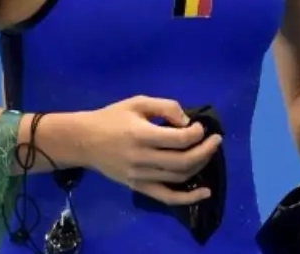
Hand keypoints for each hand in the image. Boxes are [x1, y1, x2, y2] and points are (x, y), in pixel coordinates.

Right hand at [78, 96, 221, 205]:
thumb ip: (166, 107)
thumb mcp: (138, 102)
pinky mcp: (138, 187)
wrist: (83, 141)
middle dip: (206, 150)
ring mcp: (140, 176)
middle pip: (184, 161)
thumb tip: (187, 122)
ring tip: (208, 153)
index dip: (197, 133)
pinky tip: (206, 193)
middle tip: (216, 140)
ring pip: (179, 177)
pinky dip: (188, 198)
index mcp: (141, 135)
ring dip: (200, 166)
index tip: (202, 127)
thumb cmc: (112, 118)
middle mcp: (142, 159)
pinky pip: (166, 197)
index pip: (179, 139)